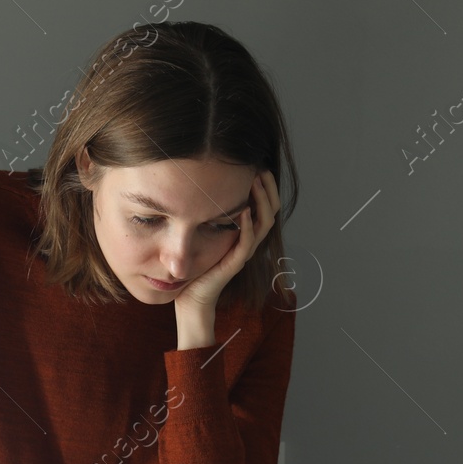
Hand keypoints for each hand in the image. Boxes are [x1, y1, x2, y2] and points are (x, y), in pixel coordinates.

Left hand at [172, 169, 280, 318]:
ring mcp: (243, 253)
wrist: (191, 298)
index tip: (258, 165)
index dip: (266, 186)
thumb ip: (209, 214)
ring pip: (264, 223)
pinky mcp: (234, 263)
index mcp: (245, 233)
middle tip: (261, 168)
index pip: (265, 205)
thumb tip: (201, 187)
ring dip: (262, 201)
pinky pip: (247, 242)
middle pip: (271, 211)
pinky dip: (248, 225)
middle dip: (269, 188)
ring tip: (256, 182)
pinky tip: (244, 211)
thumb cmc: (196, 266)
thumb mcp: (204, 233)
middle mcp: (248, 241)